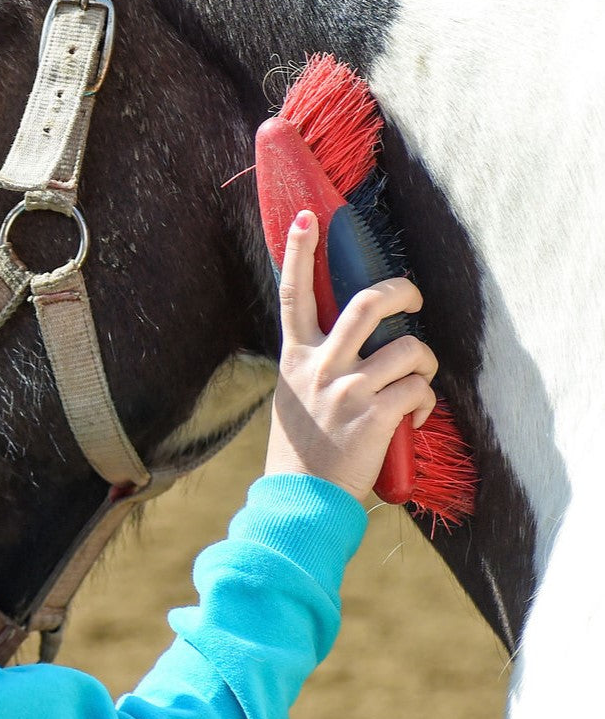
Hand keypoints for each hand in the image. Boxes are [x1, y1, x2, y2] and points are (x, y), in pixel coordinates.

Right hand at [264, 210, 437, 501]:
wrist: (299, 499)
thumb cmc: (300, 450)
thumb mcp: (293, 397)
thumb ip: (314, 366)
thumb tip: (352, 345)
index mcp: (295, 357)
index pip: (293, 293)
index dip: (299, 252)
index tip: (307, 219)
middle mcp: (319, 366)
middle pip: (369, 303)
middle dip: (404, 291)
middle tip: (413, 299)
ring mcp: (347, 389)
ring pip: (409, 347)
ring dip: (424, 362)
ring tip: (417, 382)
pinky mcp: (375, 415)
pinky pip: (420, 389)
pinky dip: (426, 402)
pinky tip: (414, 419)